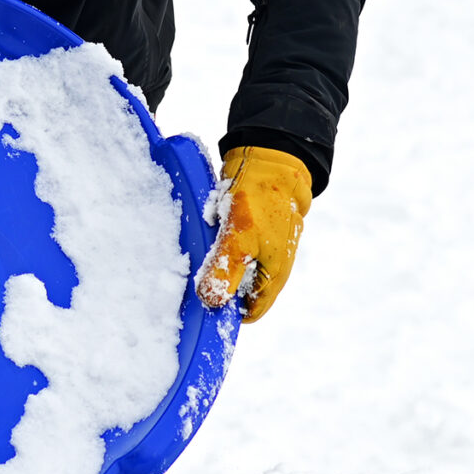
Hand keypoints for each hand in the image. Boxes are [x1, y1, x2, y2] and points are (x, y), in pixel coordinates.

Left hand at [197, 147, 313, 322]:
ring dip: (221, 265)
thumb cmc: (260, 200)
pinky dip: (224, 248)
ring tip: (205, 248)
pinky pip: (238, 251)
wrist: (271, 161)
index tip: (204, 299)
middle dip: (222, 286)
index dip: (228, 311)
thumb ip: (224, 271)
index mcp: (274, 275)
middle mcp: (275, 266)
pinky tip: (212, 233)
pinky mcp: (259, 234)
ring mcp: (268, 250)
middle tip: (198, 273)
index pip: (251, 311)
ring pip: (240, 270)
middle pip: (244, 292)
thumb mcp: (237, 238)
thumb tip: (211, 301)